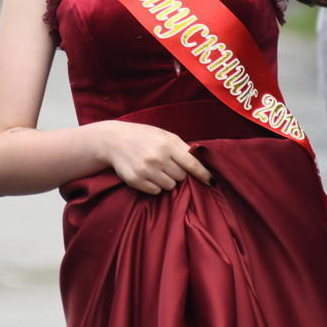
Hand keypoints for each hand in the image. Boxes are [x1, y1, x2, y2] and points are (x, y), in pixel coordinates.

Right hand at [92, 119, 213, 194]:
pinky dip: (155, 186)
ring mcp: (146, 170)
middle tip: (167, 164)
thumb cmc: (143, 136)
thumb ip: (181, 146)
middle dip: (178, 173)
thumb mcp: (163, 134)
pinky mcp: (136, 180)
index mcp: (167, 145)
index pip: (191, 164)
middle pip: (181, 177)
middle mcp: (157, 158)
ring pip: (170, 186)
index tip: (212, 182)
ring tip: (156, 169)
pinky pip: (156, 191)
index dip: (203, 174)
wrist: (114, 140)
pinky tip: (148, 175)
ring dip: (167, 180)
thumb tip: (200, 160)